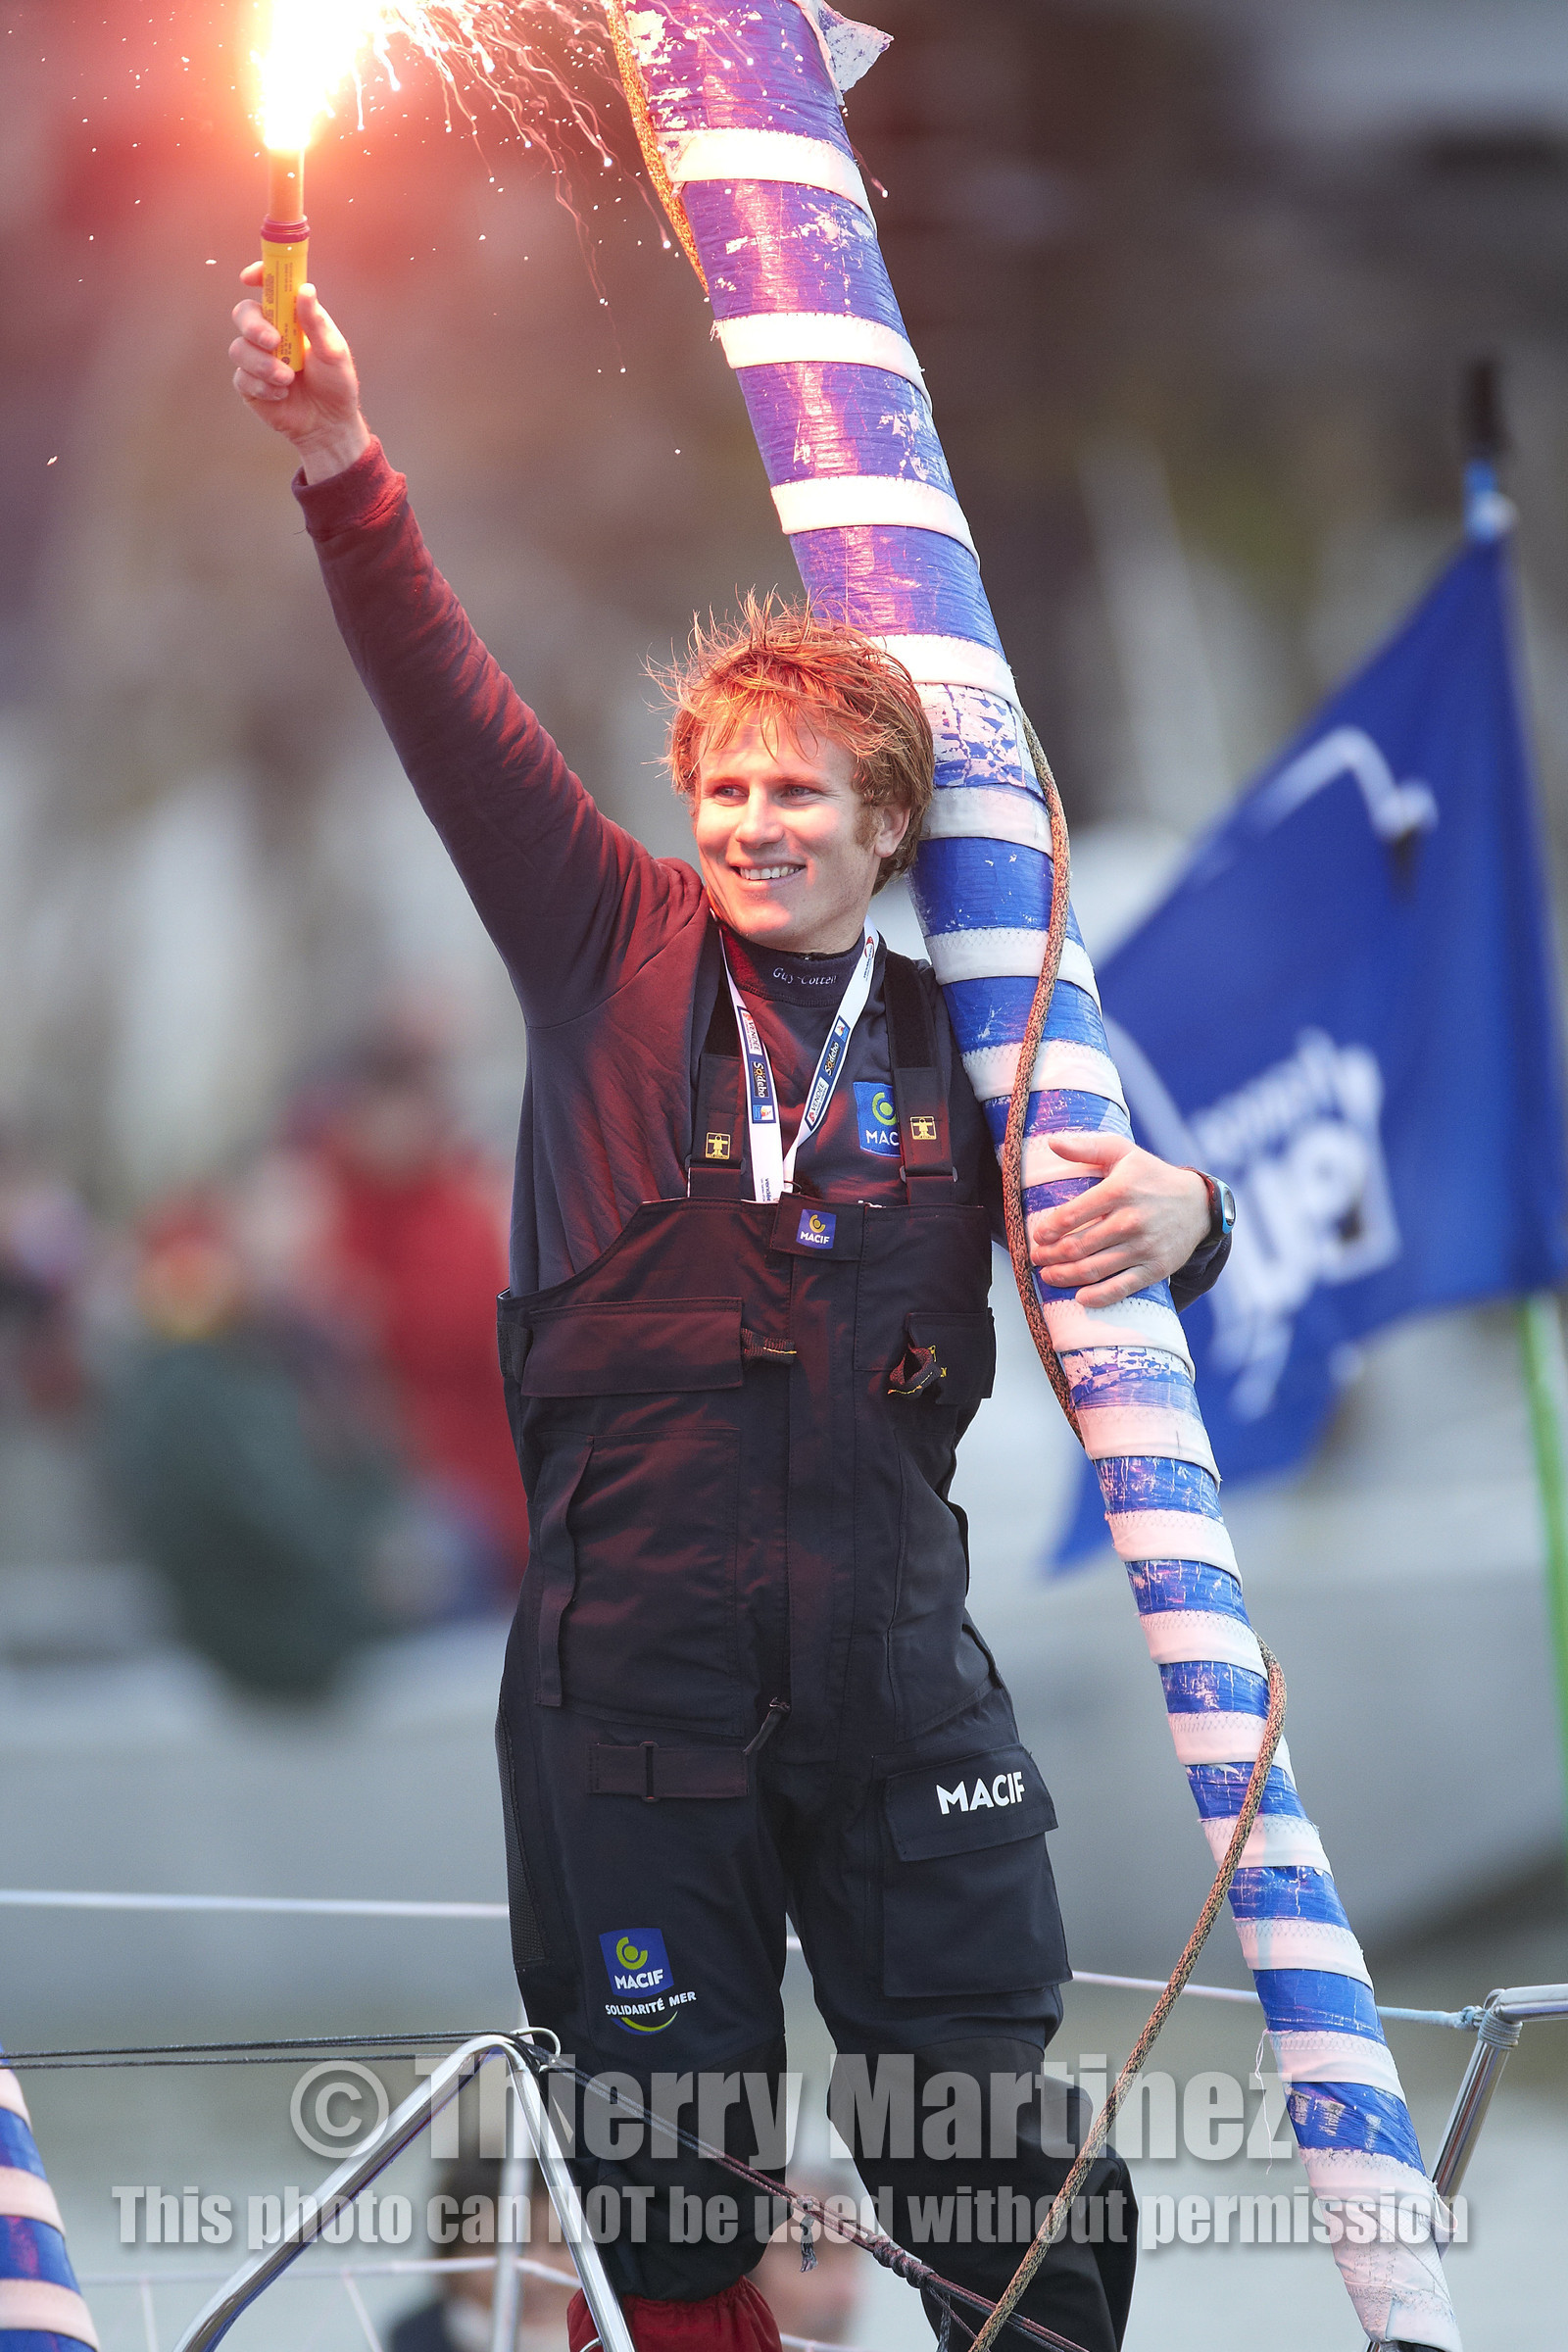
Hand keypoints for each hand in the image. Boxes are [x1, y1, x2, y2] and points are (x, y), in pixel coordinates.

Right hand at [229, 266, 369, 481]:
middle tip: (273, 342)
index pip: (269, 288)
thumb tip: (305, 289)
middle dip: (254, 326)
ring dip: (263, 365)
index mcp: (291, 318)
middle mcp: (270, 333)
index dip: (258, 276)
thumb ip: (317, 322)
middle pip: (243, 313)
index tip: (250, 277)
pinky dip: (263, 387)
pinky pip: (242, 377)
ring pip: (239, 348)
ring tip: (288, 380)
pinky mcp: (249, 384)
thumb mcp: (333, 352)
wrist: (329, 425)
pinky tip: (282, 395)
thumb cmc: (336, 385)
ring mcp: (257, 358)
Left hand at [1027, 1131, 1210, 1306]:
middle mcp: (1130, 1220)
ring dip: (1064, 1276)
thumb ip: (1086, 1147)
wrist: (1198, 1204)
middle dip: (1050, 1256)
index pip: (1072, 1215)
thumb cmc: (1152, 1176)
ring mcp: (1144, 1247)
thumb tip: (1052, 1142)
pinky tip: (1081, 1298)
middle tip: (1036, 1258)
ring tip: (1048, 1275)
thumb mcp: (1122, 1152)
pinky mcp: (1155, 1268)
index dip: (1049, 1230)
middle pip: (1078, 1246)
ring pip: (1094, 1269)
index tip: (1038, 1236)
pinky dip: (1098, 1297)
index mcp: (1119, 1191)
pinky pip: (1121, 1288)